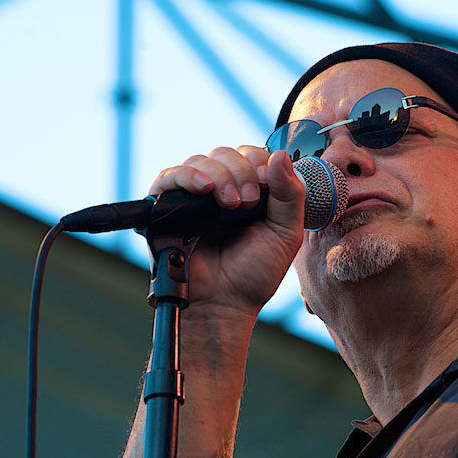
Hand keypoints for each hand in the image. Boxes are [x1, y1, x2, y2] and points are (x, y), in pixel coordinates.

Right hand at [147, 146, 304, 315]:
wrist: (225, 304)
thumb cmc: (254, 273)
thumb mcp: (285, 233)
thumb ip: (290, 195)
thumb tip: (281, 155)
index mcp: (249, 191)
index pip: (251, 155)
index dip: (259, 161)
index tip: (265, 181)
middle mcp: (220, 190)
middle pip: (225, 154)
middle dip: (240, 171)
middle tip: (247, 201)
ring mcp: (193, 198)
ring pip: (200, 161)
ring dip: (219, 175)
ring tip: (229, 204)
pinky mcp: (167, 209)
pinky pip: (169, 177)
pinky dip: (186, 176)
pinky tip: (202, 188)